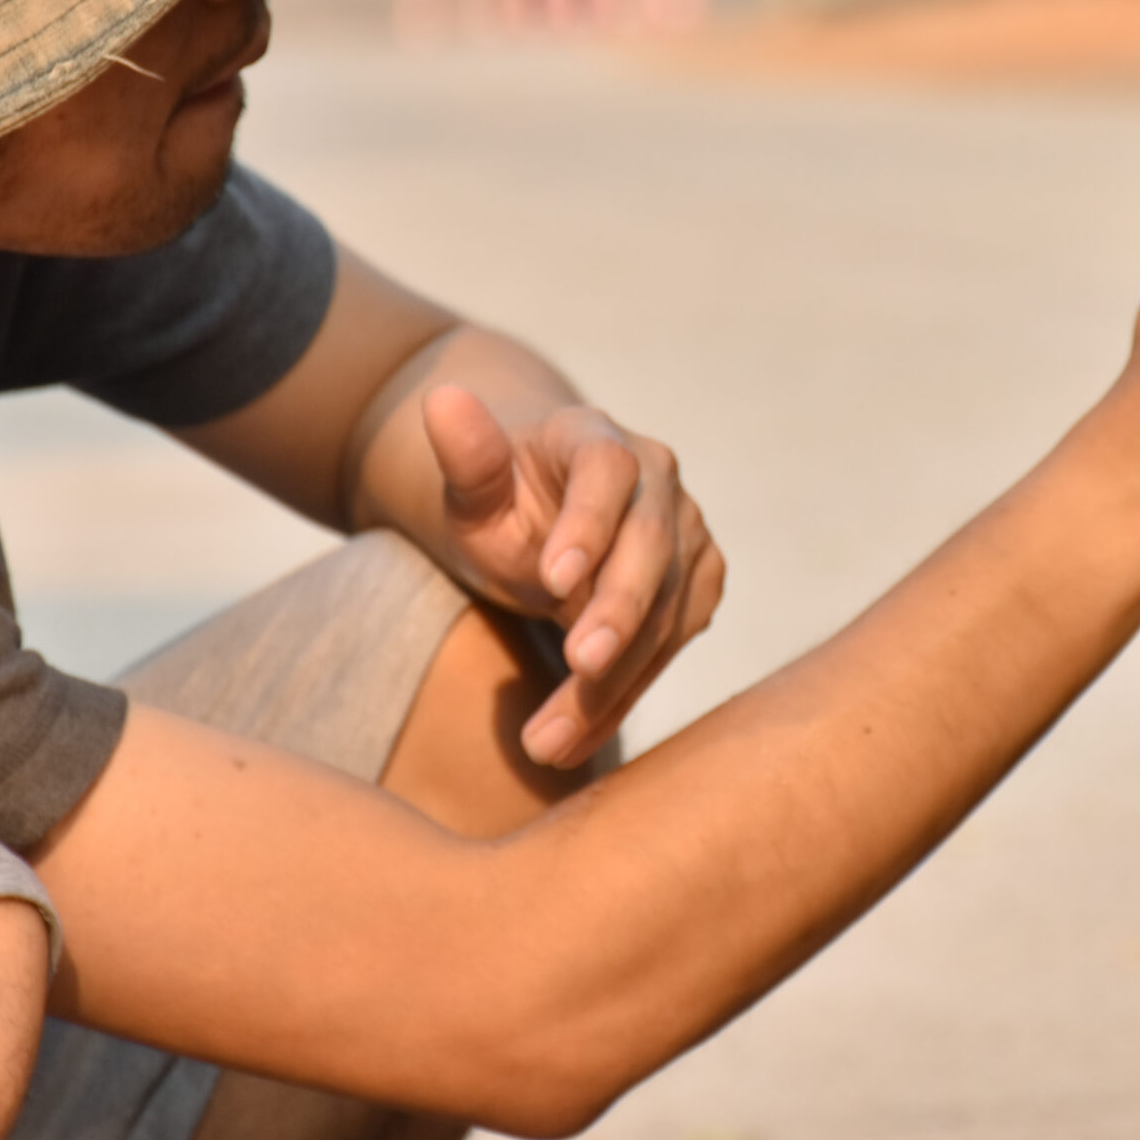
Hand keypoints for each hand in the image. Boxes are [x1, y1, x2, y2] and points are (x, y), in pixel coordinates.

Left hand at [419, 391, 724, 768]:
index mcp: (598, 438)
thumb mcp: (469, 488)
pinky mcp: (698, 585)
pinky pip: (670, 646)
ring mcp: (687, 533)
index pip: (608, 471)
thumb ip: (465, 455)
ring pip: (667, 610)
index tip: (550, 580)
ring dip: (612, 680)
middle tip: (578, 667)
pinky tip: (574, 740)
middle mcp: (659, 479)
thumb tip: (441, 398)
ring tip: (546, 741)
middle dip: (619, 611)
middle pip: (653, 545)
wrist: (543, 527)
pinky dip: (624, 696)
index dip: (588, 524)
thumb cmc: (500, 504)